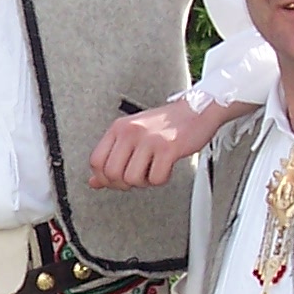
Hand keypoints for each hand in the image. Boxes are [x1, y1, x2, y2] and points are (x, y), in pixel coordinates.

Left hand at [87, 93, 252, 189]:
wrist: (198, 110)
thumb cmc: (167, 124)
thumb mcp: (134, 135)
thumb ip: (113, 156)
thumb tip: (95, 181)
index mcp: (119, 128)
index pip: (96, 161)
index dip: (104, 177)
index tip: (116, 180)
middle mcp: (131, 132)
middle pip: (112, 174)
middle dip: (124, 183)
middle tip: (138, 177)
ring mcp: (149, 139)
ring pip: (132, 179)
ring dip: (145, 181)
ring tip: (153, 169)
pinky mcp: (168, 148)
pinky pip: (156, 178)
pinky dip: (162, 179)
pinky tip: (166, 167)